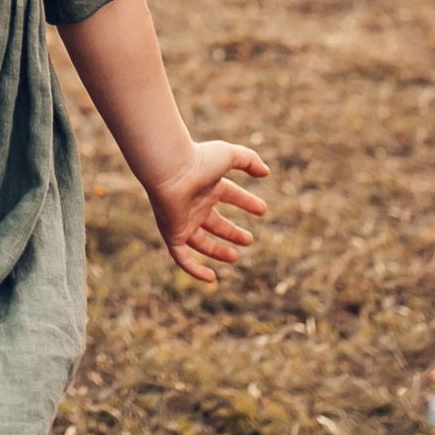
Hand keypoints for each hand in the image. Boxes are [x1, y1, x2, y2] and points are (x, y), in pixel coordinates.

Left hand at [144, 140, 269, 285]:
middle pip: (214, 222)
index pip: (230, 195)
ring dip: (217, 250)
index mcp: (207, 185)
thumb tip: (265, 172)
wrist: (169, 169)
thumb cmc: (199, 160)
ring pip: (199, 241)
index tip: (262, 210)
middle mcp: (194, 203)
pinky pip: (181, 257)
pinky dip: (194, 269)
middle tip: (249, 240)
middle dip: (231, 232)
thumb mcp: (230, 156)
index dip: (246, 202)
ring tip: (234, 258)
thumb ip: (249, 160)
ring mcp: (183, 220)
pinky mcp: (172, 233)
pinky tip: (210, 279)